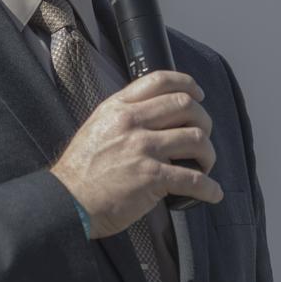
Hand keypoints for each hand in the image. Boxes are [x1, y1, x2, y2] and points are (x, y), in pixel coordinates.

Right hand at [50, 70, 220, 238]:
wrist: (68, 201)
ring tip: (204, 165)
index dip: (187, 84)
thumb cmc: (81, 170)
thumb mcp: (98, 127)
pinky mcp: (151, 177)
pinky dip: (209, 188)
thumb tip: (155, 115)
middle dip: (204, 121)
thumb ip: (124, 116)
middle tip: (202, 136)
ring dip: (208, 154)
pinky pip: (194, 179)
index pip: (160, 80)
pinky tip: (212, 193)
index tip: (198, 95)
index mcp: (119, 108)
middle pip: (186, 105)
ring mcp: (142, 148)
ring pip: (196, 139)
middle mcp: (132, 122)